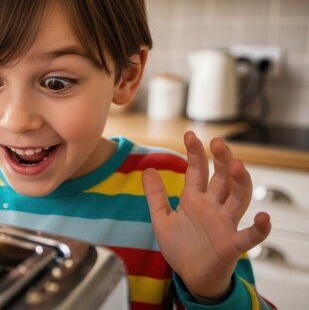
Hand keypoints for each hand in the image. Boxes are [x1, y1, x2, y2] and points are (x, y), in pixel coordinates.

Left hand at [142, 131, 270, 299]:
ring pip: (238, 199)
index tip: (190, 134)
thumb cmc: (180, 247)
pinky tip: (264, 217)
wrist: (190, 276)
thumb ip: (155, 195)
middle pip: (222, 179)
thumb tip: (147, 168)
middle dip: (221, 160)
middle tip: (218, 143)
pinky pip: (250, 236)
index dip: (195, 153)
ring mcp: (224, 224)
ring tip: (237, 165)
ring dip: (240, 183)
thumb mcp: (161, 219)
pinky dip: (259, 228)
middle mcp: (213, 207)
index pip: (197, 170)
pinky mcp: (232, 245)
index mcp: (195, 199)